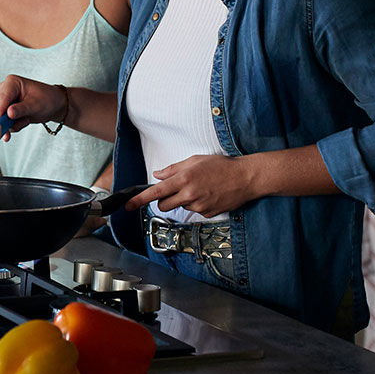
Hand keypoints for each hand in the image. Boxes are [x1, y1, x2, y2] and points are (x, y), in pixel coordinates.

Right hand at [0, 75, 67, 139]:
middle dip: (5, 120)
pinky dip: (14, 126)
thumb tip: (8, 113)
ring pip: (0, 117)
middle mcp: (6, 90)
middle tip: (12, 128)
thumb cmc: (48, 99)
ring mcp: (6, 101)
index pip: (2, 97)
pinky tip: (24, 122)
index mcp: (12, 82)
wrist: (54, 105)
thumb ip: (22, 109)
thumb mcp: (36, 104)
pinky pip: (5, 122)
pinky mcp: (7, 111)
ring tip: (25, 121)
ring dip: (12, 124)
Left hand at [127, 155, 261, 218]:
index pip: (156, 192)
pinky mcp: (207, 214)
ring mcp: (198, 206)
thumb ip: (174, 169)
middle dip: (164, 201)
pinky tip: (208, 195)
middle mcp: (189, 195)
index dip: (140, 200)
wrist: (245, 178)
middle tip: (175, 191)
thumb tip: (158, 174)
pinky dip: (197, 204)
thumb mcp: (195, 160)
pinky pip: (194, 211)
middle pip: (163, 205)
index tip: (129, 206)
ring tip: (199, 188)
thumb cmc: (222, 166)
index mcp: (184, 179)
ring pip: (180, 208)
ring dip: (183, 200)